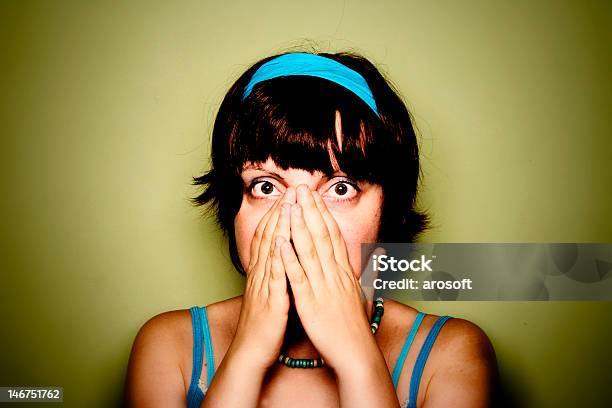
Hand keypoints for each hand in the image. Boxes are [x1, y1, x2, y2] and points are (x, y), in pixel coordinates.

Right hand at [227, 187, 294, 370]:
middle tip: (291, 190)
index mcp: (263, 271)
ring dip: (279, 226)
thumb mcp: (271, 292)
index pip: (270, 236)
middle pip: (269, 237)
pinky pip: (273, 276)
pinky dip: (277, 257)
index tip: (290, 196)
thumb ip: (278, 273)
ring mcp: (264, 285)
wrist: (251, 352)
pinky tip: (281, 241)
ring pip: (270, 250)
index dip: (279, 215)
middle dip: (280, 212)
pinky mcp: (269, 301)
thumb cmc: (265, 324)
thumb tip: (287, 258)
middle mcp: (261, 274)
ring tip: (288, 205)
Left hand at [278, 185, 377, 372]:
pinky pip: (299, 277)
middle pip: (323, 236)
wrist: (357, 354)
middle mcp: (335, 275)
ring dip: (299, 226)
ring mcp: (323, 287)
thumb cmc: (357, 326)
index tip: (315, 197)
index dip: (323, 214)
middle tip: (301, 188)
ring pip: (310, 251)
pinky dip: (289, 259)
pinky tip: (280, 242)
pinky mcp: (310, 303)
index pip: (334, 236)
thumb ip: (368, 271)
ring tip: (290, 205)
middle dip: (311, 210)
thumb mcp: (364, 294)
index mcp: (345, 272)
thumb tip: (378, 253)